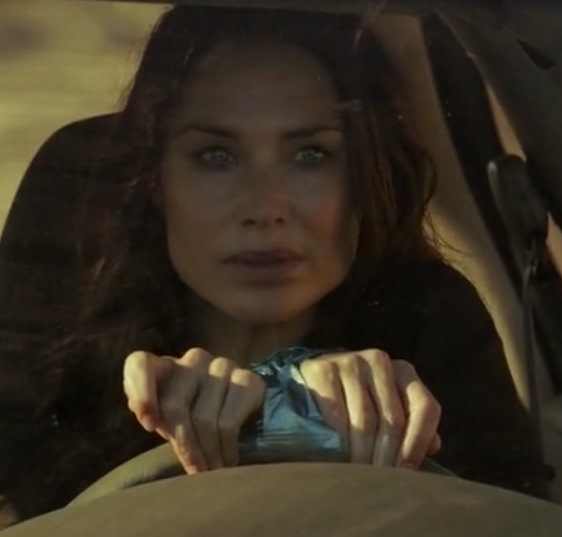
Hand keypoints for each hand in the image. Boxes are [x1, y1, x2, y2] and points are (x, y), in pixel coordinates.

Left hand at [123, 347, 265, 473]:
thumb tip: (152, 422)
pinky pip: (229, 421)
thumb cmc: (193, 420)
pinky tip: (228, 461)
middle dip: (184, 445)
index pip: (140, 365)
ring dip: (207, 452)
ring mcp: (221, 366)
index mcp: (163, 367)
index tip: (149, 426)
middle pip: (174, 403)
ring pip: (203, 417)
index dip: (141, 393)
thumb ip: (154, 416)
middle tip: (193, 473)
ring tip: (211, 472)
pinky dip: (226, 448)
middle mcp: (192, 360)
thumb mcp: (168, 420)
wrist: (244, 412)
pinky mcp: (247, 378)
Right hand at [299, 349, 440, 468]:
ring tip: (359, 478)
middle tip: (378, 485)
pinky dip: (340, 443)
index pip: (424, 407)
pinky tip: (339, 459)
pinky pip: (337, 416)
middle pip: (393, 419)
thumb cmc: (355, 400)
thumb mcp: (386, 407)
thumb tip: (434, 445)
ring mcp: (350, 362)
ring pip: (366, 421)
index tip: (405, 474)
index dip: (418, 444)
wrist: (308, 379)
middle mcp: (380, 361)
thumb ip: (410, 424)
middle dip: (387, 457)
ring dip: (363, 456)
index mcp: (403, 371)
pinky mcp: (323, 370)